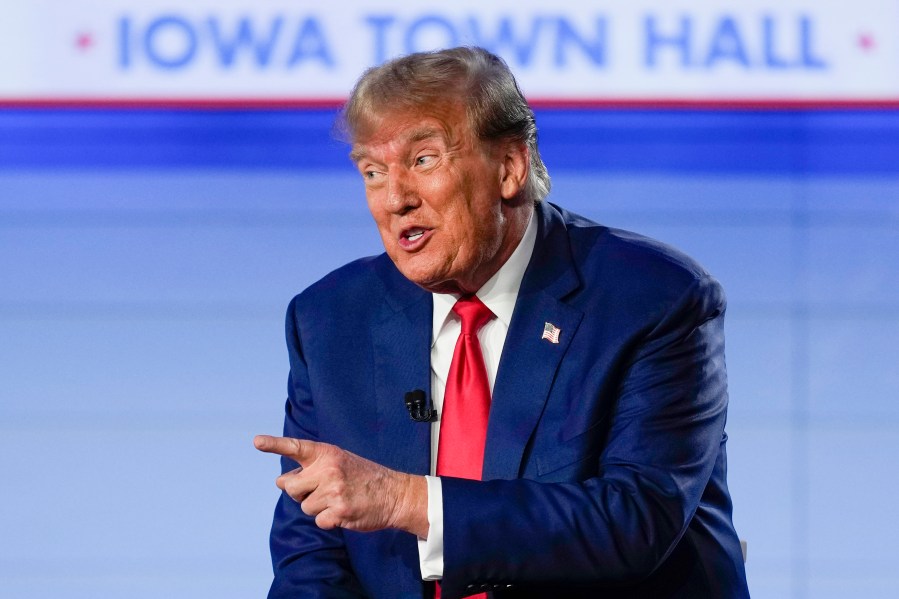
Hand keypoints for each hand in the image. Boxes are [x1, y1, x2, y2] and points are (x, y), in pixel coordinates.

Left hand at [254, 435, 428, 536]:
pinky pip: (318, 521)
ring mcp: (333, 491)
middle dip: (300, 493)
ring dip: (317, 508)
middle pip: (291, 487)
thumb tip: (281, 482)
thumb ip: (311, 469)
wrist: (394, 494)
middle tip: (320, 491)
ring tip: (338, 500)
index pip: (296, 447)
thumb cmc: (362, 478)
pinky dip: (328, 520)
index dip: (274, 445)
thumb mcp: (339, 463)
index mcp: (327, 453)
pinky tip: (344, 512)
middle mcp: (328, 469)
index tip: (256, 441)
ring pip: (304, 507)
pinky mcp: (338, 511)